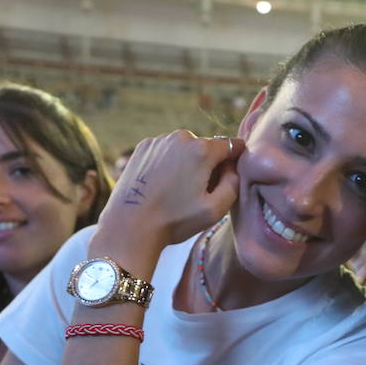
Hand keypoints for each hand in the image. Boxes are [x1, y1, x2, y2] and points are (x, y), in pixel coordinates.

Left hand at [99, 131, 242, 248]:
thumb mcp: (216, 210)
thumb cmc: (174, 220)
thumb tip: (232, 167)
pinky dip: (169, 163)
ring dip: (188, 163)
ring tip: (178, 190)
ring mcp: (158, 140)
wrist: (129, 226)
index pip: (232, 145)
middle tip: (200, 191)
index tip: (229, 177)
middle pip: (208, 147)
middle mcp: (180, 137)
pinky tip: (163, 184)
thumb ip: (234, 183)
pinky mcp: (142, 147)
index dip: (236, 160)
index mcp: (202, 150)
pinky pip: (167, 151)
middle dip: (210, 164)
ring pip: (186, 148)